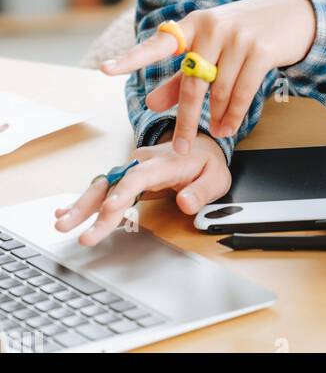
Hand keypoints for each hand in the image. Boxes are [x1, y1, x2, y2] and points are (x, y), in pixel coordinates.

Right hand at [53, 130, 230, 246]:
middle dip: (91, 206)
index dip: (123, 193)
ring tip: (62, 223)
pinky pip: (102, 189)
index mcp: (165, 162)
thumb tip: (184, 203)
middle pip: (113, 183)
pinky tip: (65, 212)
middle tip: (71, 226)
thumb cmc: (207, 164)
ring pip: (102, 186)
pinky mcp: (125, 177)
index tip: (110, 209)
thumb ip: (201, 191)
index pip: (140, 177)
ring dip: (81, 206)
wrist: (201, 146)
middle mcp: (142, 162)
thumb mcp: (216, 178)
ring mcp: (131, 168)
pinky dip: (84, 202)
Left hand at [100, 0, 316, 153]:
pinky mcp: (261, 50)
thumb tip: (151, 103)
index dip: (131, 58)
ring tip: (217, 133)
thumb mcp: (213, 48)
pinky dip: (234, 114)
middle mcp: (212, 27)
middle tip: (179, 147)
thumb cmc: (248, 32)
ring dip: (216, 118)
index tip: (105, 70)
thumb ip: (181, 76)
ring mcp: (238, 37)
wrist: (296, 17)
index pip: (158, 44)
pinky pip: (241, 92)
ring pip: (218, 90)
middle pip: (191, 82)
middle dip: (186, 119)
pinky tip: (229, 126)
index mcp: (194, 24)